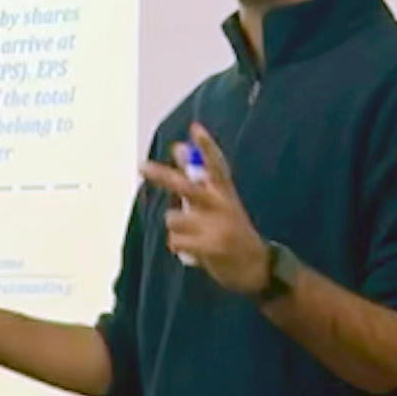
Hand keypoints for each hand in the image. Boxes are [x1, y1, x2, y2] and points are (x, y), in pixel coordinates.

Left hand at [141, 123, 269, 294]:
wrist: (255, 266)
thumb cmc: (231, 230)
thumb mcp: (219, 201)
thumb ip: (196, 176)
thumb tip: (178, 147)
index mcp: (225, 192)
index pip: (217, 165)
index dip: (206, 147)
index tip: (194, 128)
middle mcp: (222, 205)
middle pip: (186, 187)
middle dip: (162, 176)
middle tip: (141, 166)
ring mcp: (217, 226)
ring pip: (173, 218)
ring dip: (175, 227)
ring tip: (192, 234)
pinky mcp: (211, 247)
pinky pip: (175, 240)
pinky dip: (177, 245)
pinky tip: (192, 250)